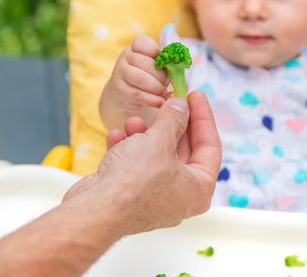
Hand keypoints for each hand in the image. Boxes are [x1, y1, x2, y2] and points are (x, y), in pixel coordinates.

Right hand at [64, 91, 221, 234]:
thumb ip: (173, 119)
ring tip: (133, 121)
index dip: (203, 117)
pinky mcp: (131, 198)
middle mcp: (180, 196)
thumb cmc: (134, 181)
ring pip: (156, 157)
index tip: (195, 96)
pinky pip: (136, 168)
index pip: (210, 146)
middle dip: (170, 124)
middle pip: (182, 150)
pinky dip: (128, 150)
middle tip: (168, 102)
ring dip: (145, 135)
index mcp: (198, 189)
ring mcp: (155, 199)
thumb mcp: (159, 140)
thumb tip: (180, 106)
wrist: (96, 210)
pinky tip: (116, 136)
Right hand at [106, 35, 169, 112]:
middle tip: (166, 83)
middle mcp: (126, 57)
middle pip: (145, 63)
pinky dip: (152, 99)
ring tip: (163, 92)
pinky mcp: (119, 89)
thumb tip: (180, 66)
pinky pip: (137, 94)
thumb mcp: (158, 67)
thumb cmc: (149, 77)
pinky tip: (160, 102)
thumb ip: (167, 64)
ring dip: (156, 88)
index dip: (155, 52)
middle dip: (161, 76)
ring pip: (140, 79)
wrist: (128, 95)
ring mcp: (119, 73)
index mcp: (136, 47)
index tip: (163, 63)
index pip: (143, 43)